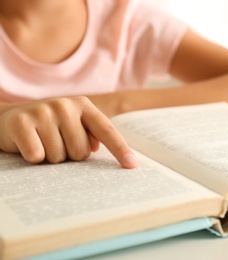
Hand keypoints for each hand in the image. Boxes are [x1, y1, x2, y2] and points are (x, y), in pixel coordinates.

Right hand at [0, 96, 137, 167]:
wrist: (7, 118)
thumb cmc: (48, 127)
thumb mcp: (72, 125)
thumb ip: (90, 134)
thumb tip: (98, 147)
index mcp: (83, 106)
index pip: (107, 131)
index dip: (121, 150)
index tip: (132, 166)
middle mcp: (65, 105)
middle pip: (81, 153)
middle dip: (69, 156)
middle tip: (55, 143)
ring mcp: (43, 112)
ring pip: (59, 157)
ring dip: (51, 157)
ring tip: (42, 142)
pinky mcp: (21, 122)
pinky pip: (38, 157)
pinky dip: (33, 158)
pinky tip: (27, 145)